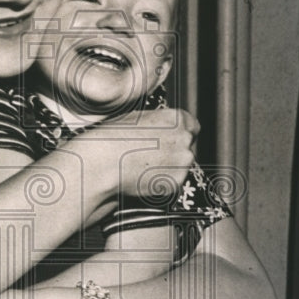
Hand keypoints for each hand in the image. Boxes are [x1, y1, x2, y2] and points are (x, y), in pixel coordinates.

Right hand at [71, 107, 199, 199]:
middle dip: (175, 152)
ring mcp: (182, 162)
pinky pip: (172, 182)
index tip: (172, 140)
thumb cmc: (115, 137)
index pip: (193, 127)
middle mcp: (184, 139)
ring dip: (169, 167)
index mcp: (177, 119)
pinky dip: (162, 182)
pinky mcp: (176, 182)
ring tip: (145, 167)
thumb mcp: (138, 117)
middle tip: (153, 156)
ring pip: (181, 166)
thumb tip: (161, 126)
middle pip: (188, 146)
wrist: (105, 161)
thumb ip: (158, 121)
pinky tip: (144, 177)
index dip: (181, 134)